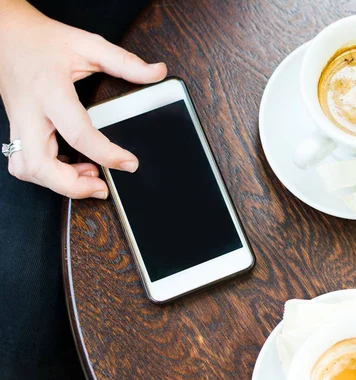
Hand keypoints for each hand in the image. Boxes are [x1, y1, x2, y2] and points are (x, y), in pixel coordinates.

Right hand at [0, 0, 166, 198]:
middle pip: (38, 165)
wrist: (6, 34)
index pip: (78, 132)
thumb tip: (157, 72)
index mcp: (50, 92)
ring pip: (26, 169)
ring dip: (57, 183)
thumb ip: (125, 62)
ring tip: (89, 176)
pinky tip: (71, 167)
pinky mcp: (17, 130)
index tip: (130, 163)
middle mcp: (30, 114)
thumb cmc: (42, 40)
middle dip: (71, 185)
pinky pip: (24, 163)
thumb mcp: (88, 45)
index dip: (107, 154)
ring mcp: (19, 124)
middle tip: (102, 187)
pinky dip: (47, 175)